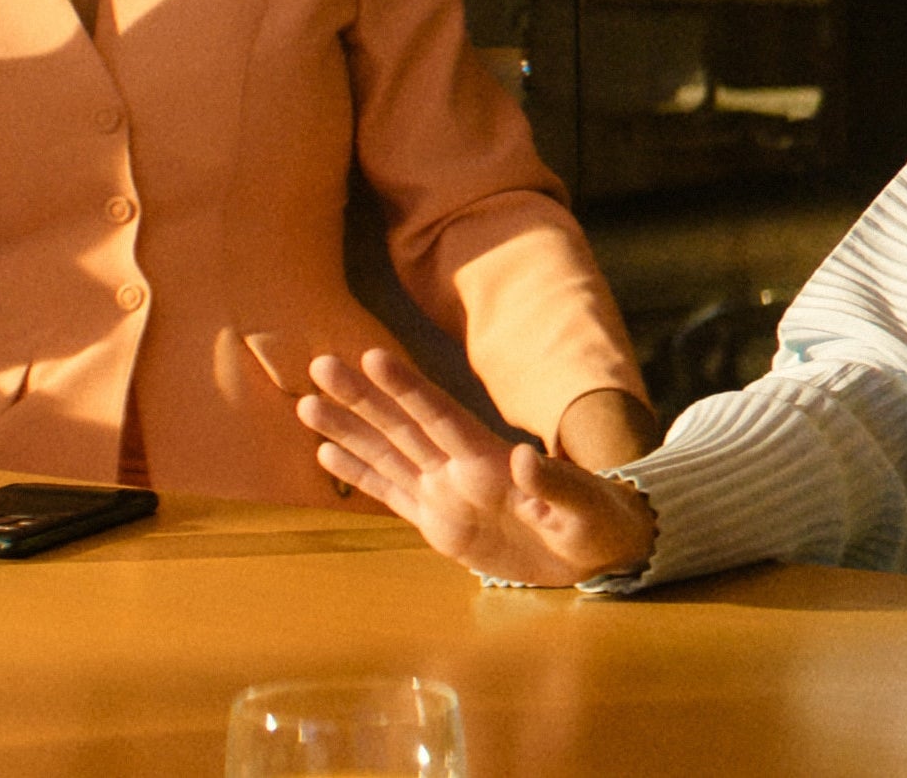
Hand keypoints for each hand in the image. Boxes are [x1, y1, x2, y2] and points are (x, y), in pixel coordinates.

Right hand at [298, 348, 657, 585]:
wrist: (599, 551)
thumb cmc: (600, 524)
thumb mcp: (585, 508)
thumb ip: (554, 484)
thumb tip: (525, 455)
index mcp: (491, 461)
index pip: (440, 416)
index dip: (407, 388)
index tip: (372, 355)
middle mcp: (461, 469)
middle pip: (402, 425)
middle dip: (362, 397)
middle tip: (319, 362)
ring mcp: (448, 494)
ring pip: (388, 454)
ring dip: (349, 430)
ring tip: (306, 404)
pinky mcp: (441, 524)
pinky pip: (393, 494)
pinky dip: (361, 475)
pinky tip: (327, 454)